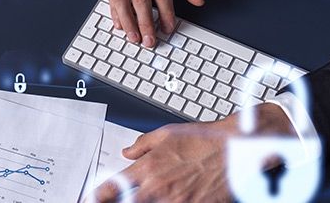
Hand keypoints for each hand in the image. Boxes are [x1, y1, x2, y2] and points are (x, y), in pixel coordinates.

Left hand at [88, 103, 294, 202]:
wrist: (238, 151)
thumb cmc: (206, 140)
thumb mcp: (167, 134)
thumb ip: (142, 145)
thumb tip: (127, 152)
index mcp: (148, 168)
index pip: (113, 188)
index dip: (97, 197)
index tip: (91, 200)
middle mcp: (158, 188)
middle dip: (121, 202)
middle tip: (120, 198)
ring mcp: (176, 202)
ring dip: (148, 201)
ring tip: (155, 193)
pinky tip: (175, 198)